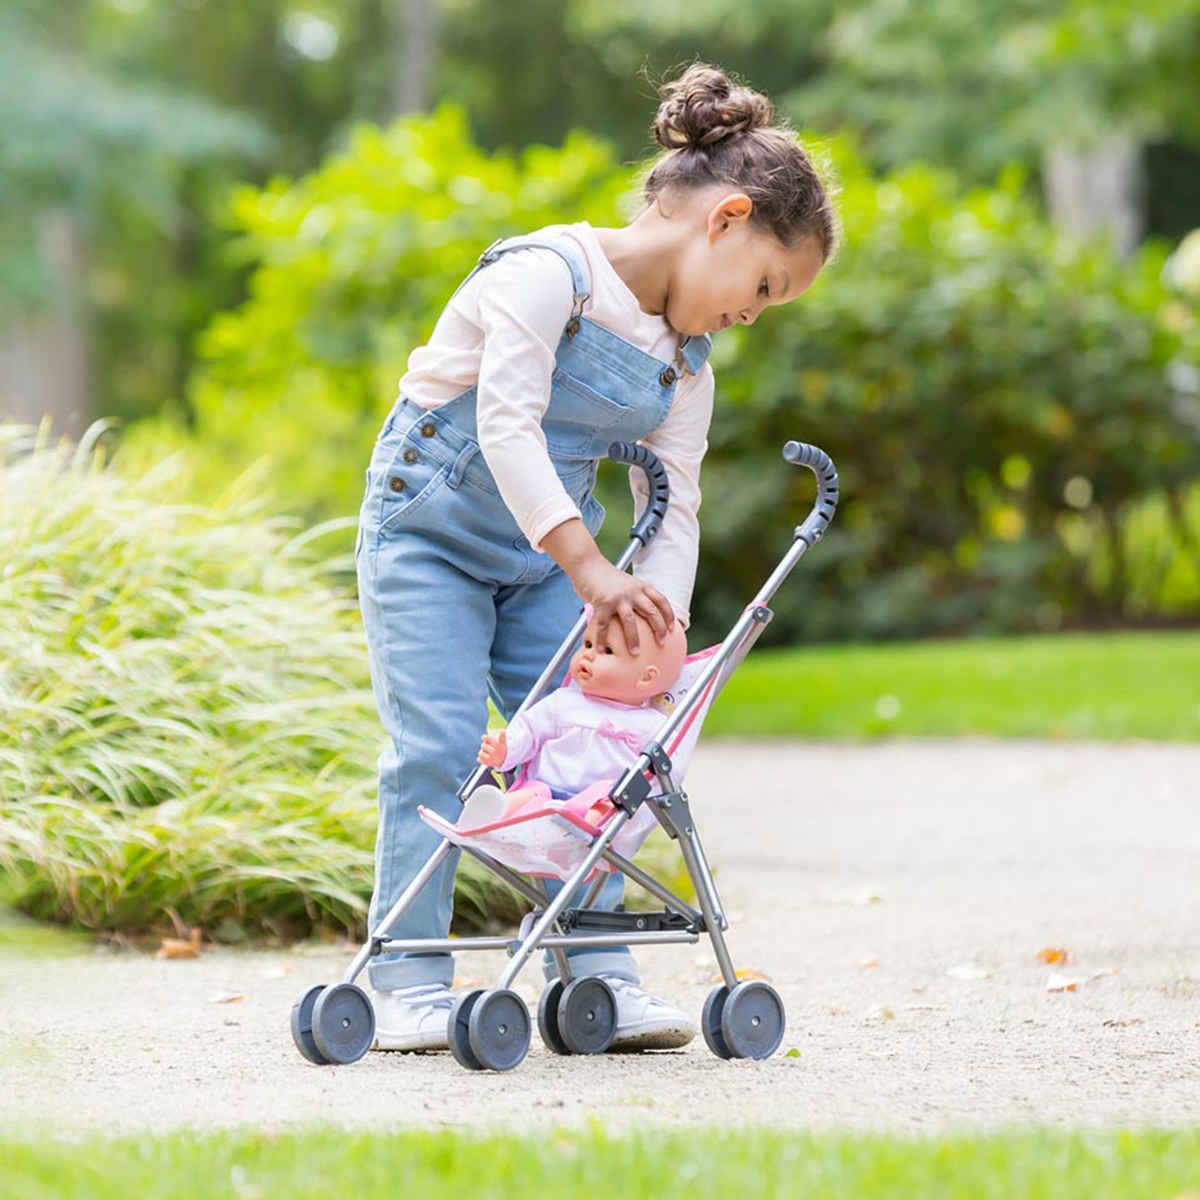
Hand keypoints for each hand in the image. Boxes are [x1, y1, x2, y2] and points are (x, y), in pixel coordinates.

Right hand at [478, 731, 506, 767]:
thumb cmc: (500, 747)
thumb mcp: (502, 742)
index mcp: (489, 740)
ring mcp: (483, 753)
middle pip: (483, 746)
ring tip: (490, 757)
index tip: (485, 738)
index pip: (485, 737)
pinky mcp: (482, 759)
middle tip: (493, 750)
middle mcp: (485, 746)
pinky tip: (486, 760)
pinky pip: (479, 759)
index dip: (485, 737)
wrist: (501, 757)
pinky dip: (482, 760)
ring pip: (480, 753)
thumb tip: (502, 730)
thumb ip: (502, 736)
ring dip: (484, 755)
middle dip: (487, 748)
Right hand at [540, 517, 674, 653]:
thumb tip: (640, 615)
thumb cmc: (605, 576)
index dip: (668, 614)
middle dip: (659, 628)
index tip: (672, 627)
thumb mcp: (626, 583)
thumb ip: (634, 595)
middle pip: (651, 611)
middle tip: (662, 642)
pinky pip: (604, 625)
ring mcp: (618, 597)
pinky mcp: (602, 603)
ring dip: (634, 639)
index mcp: (640, 586)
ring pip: (630, 621)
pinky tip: (602, 649)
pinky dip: (602, 639)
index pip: (660, 600)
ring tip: (635, 652)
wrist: (587, 564)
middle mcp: (632, 591)